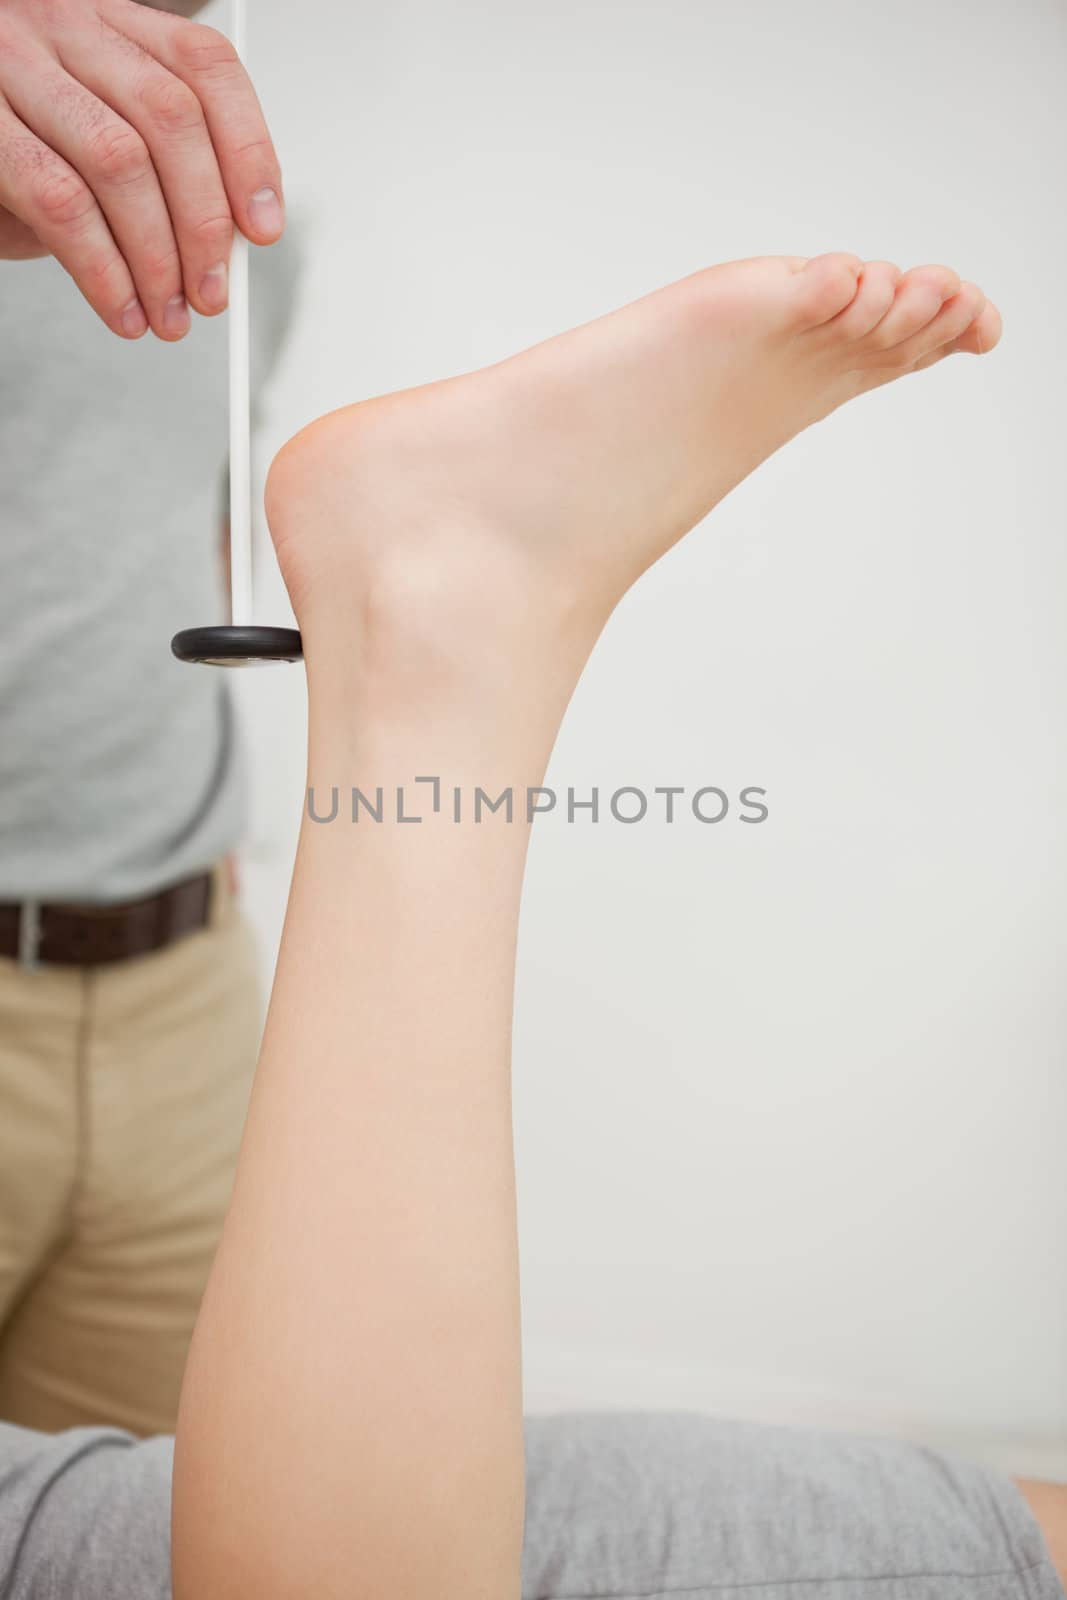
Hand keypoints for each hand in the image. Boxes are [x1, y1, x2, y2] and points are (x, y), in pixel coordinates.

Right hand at [0, 0, 283, 339]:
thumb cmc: (22, 144)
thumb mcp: (97, 139)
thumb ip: (161, 174)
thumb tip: (223, 246)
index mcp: (110, 23)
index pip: (204, 65)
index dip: (248, 149)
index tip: (263, 226)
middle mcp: (64, 25)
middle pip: (170, 116)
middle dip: (204, 223)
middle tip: (212, 291)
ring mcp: (13, 63)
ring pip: (119, 160)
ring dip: (156, 257)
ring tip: (167, 313)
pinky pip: (59, 200)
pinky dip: (102, 270)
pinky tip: (122, 307)